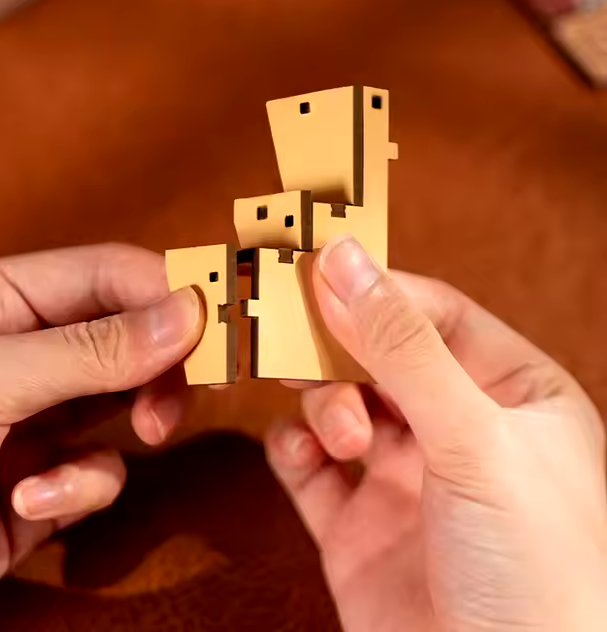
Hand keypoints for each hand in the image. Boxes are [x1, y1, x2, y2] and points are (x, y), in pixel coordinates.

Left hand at [0, 244, 202, 631]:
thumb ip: (90, 348)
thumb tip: (187, 314)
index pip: (108, 274)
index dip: (166, 291)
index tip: (217, 321)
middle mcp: (24, 352)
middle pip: (131, 334)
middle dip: (162, 361)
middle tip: (194, 385)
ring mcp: (37, 418)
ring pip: (129, 398)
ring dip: (138, 418)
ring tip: (144, 435)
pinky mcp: (46, 481)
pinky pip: (100, 469)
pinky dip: (80, 486)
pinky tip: (30, 499)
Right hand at [267, 235, 606, 631]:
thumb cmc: (539, 570)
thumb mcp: (473, 437)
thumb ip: (401, 345)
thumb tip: (343, 261)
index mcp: (510, 393)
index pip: (433, 312)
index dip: (376, 287)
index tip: (317, 268)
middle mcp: (456, 428)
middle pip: (377, 354)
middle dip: (337, 346)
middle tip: (296, 335)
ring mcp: (405, 478)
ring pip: (340, 404)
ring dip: (324, 403)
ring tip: (340, 433)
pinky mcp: (358, 525)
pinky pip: (309, 467)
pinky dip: (293, 449)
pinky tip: (299, 451)